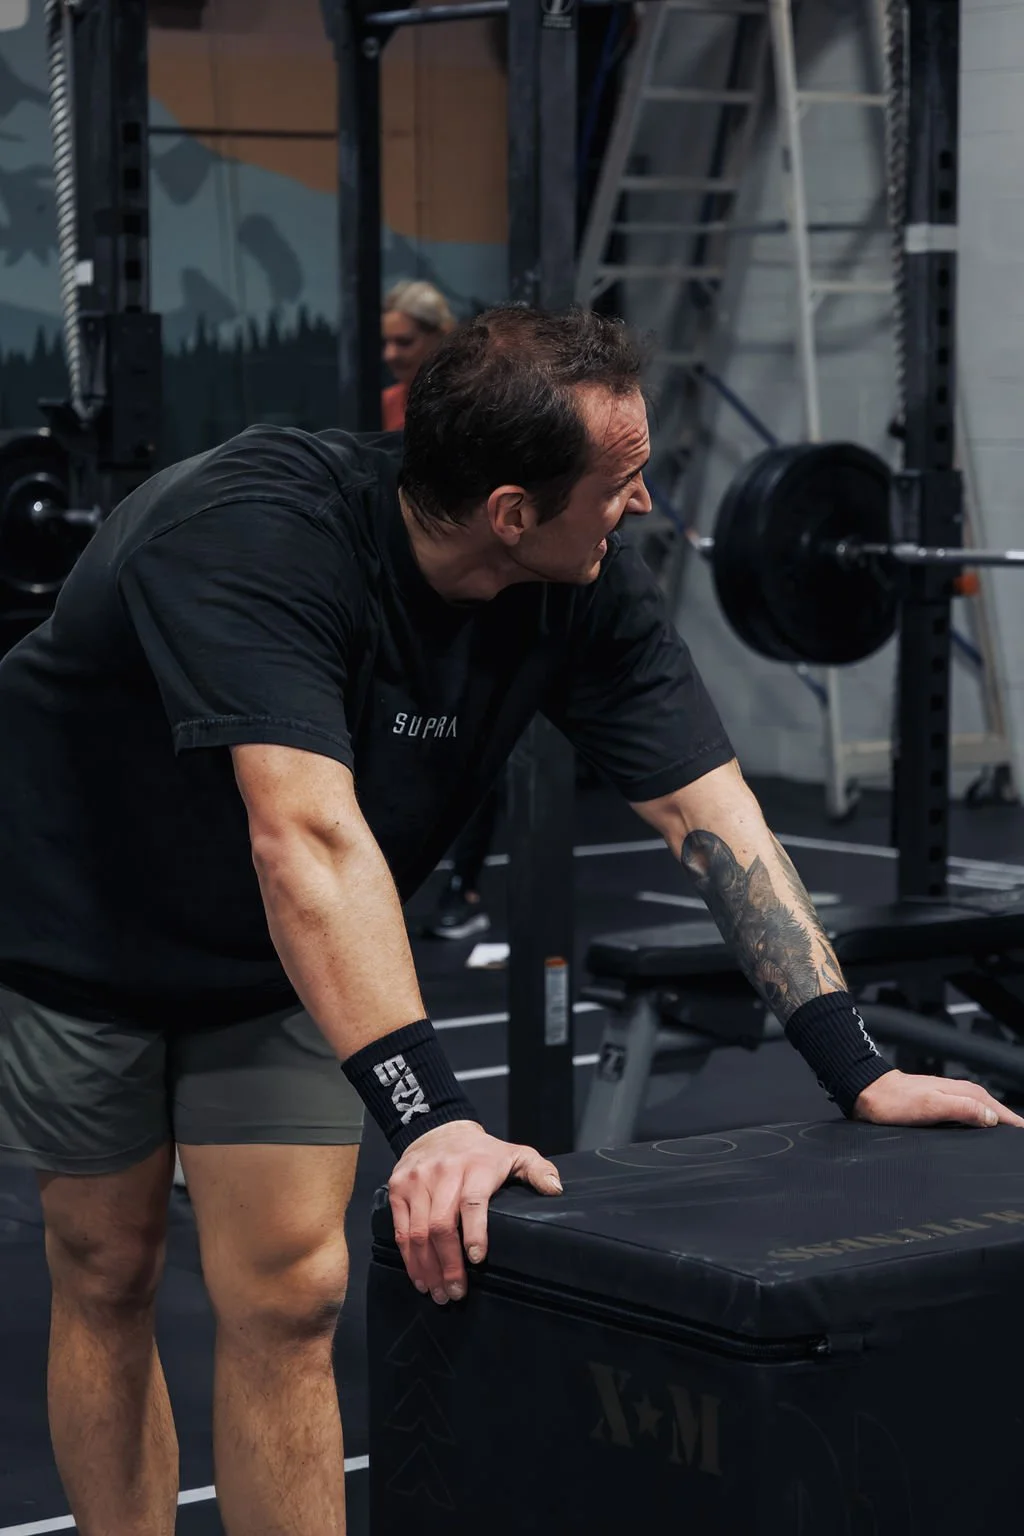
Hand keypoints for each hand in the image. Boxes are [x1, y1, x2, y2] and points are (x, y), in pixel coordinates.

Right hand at [388, 1120, 562, 1304]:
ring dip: (427, 1268)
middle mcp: (443, 1172)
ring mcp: (416, 1180)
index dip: (474, 1232)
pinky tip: (420, 1276)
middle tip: (457, 1292)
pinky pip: (400, 1229)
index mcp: (475, 1166)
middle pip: (441, 1224)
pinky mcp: (397, 1188)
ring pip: (417, 1232)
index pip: (472, 1201)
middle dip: (448, 1264)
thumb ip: (539, 1170)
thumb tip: (556, 1191)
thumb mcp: (516, 1154)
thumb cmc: (483, 1154)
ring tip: (439, 1293)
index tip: (477, 1259)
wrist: (438, 1131)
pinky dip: (409, 1258)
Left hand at [854, 1069, 1023, 1128]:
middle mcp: (962, 1094)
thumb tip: (991, 1118)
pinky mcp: (943, 1109)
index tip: (1021, 1137)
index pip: (1000, 1112)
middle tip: (1017, 1143)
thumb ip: (962, 1108)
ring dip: (996, 1127)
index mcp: (965, 1093)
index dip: (1014, 1126)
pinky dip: (979, 1127)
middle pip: (996, 1114)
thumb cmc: (895, 1101)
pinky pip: (970, 1119)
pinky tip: (979, 1137)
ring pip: (984, 1116)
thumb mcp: (931, 1106)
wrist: (869, 1095)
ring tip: (1006, 1141)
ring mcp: (953, 1101)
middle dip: (1009, 1127)